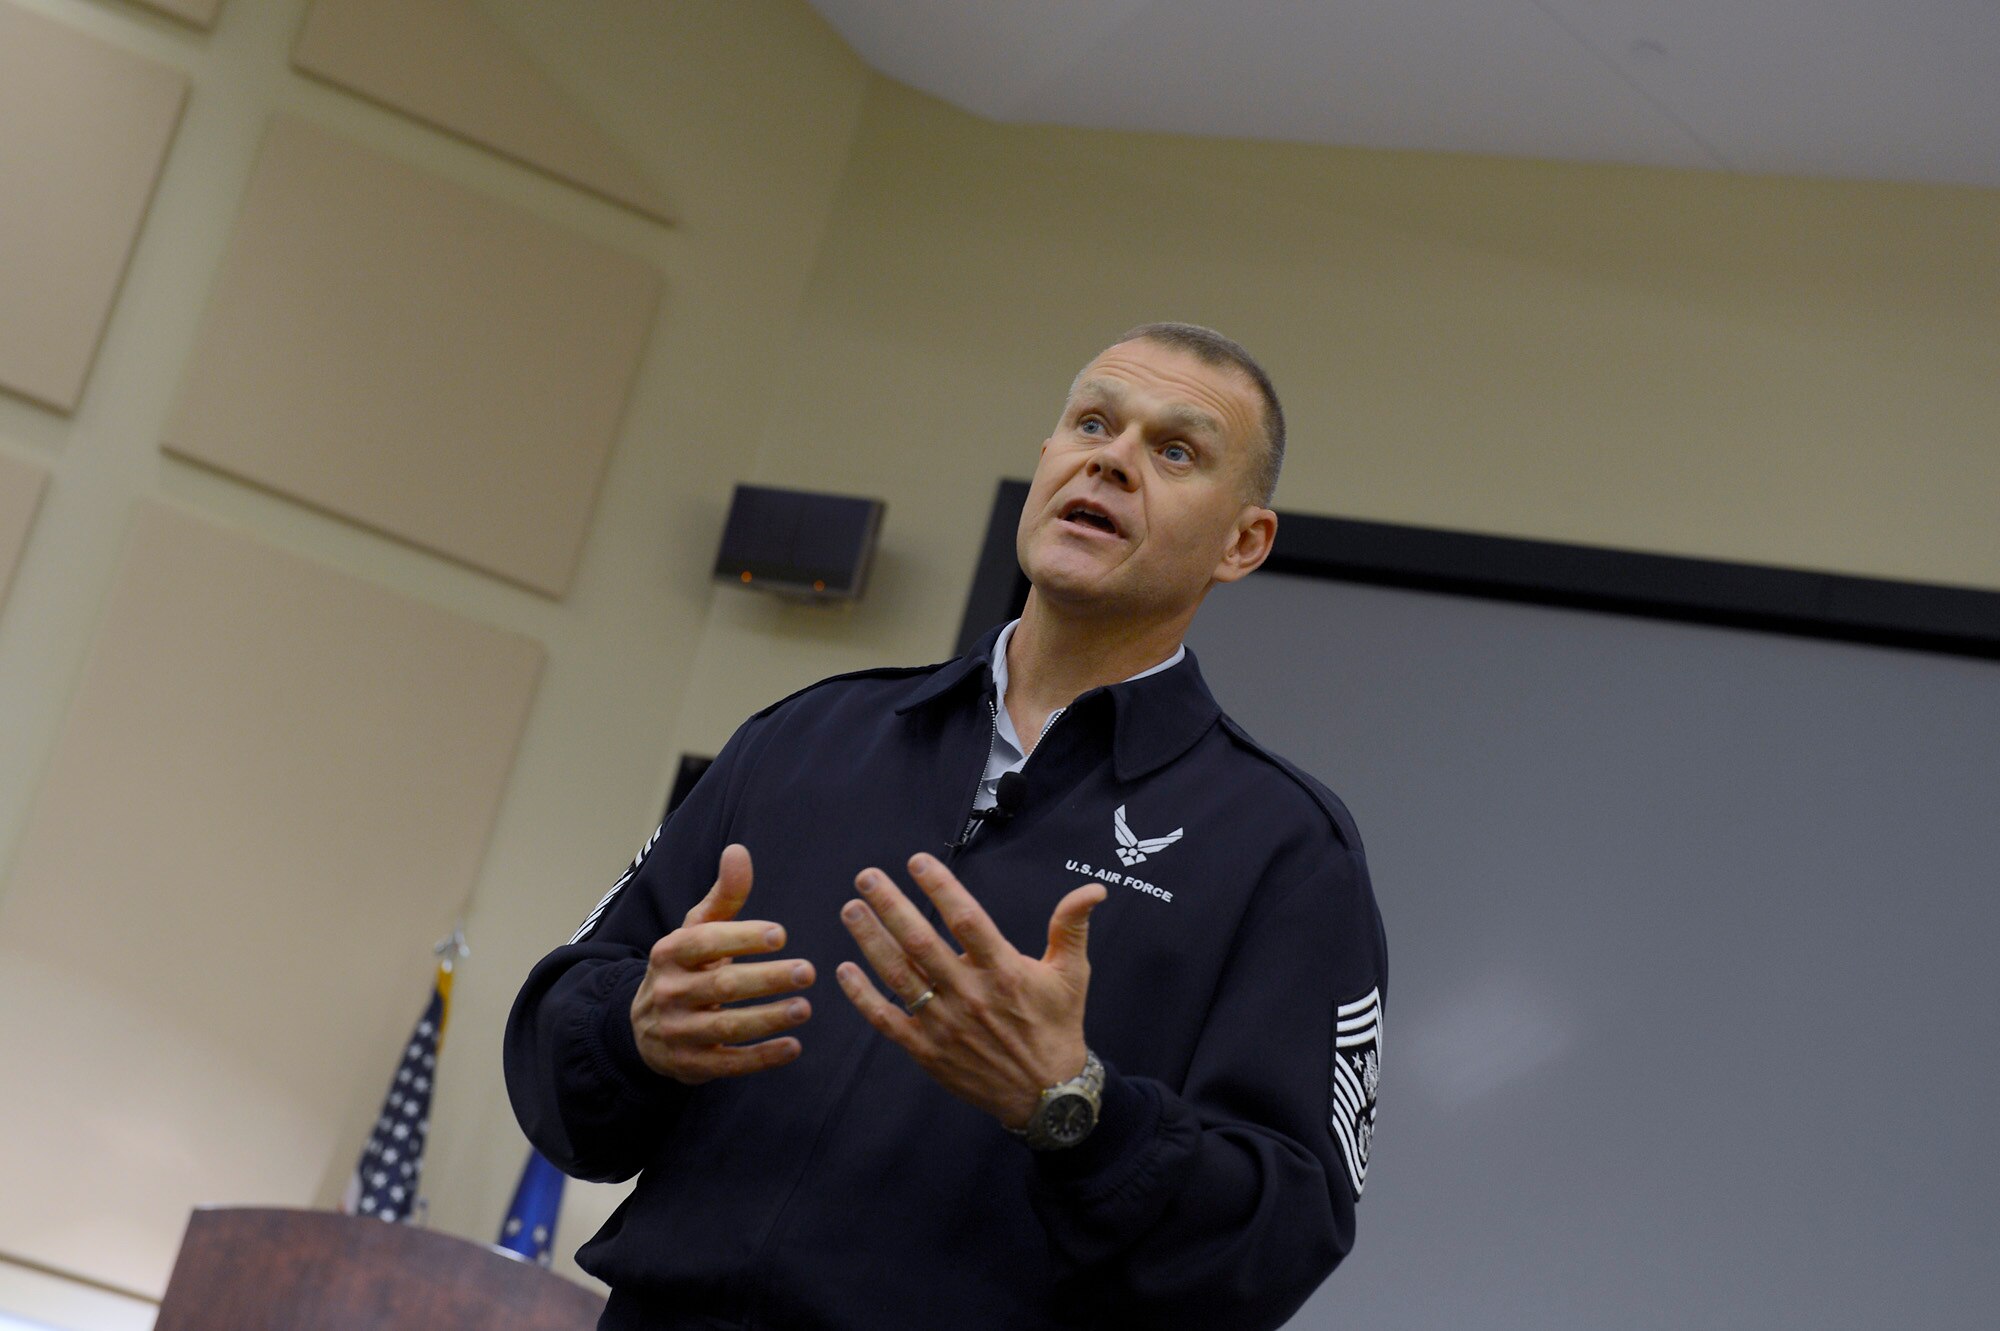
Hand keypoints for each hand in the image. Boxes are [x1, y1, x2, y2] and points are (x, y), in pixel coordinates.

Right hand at [629, 843, 814, 1083]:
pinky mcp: (690, 1066)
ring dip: (768, 1018)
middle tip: (809, 972)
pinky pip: (728, 1063)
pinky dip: (761, 1058)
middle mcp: (668, 992)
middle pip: (720, 985)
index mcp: (669, 952)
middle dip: (766, 979)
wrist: (643, 1028)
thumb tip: (739, 850)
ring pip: (725, 1027)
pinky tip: (793, 1046)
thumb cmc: (686, 967)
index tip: (781, 935)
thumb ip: (724, 895)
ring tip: (806, 1008)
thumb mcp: (696, 930)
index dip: (741, 938)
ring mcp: (677, 1032)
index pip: (704, 942)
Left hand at [835, 851, 1104, 1127]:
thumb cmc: (1057, 1026)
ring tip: (851, 910)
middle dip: (891, 906)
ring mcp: (945, 1024)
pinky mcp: (928, 1051)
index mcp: (1004, 971)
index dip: (940, 887)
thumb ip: (1071, 927)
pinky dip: (863, 996)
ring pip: (900, 976)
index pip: (966, 919)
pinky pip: (888, 1020)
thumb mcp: (1071, 975)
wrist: (1048, 1096)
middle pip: (922, 943)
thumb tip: (1093, 889)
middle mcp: (971, 995)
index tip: (917, 861)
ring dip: (871, 941)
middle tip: (866, 876)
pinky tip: (844, 971)